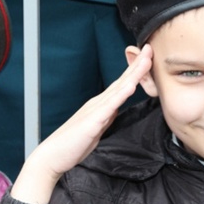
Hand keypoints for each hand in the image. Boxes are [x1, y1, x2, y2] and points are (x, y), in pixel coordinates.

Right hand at [11, 44, 153, 203]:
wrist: (52, 156)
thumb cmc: (72, 145)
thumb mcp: (95, 128)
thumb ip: (105, 118)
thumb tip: (115, 110)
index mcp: (99, 106)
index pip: (121, 85)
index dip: (135, 71)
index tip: (148, 58)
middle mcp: (97, 103)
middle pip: (121, 81)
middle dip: (137, 65)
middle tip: (150, 48)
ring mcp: (95, 110)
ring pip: (118, 88)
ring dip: (133, 73)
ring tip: (147, 59)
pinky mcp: (92, 121)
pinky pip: (110, 105)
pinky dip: (121, 94)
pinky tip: (131, 85)